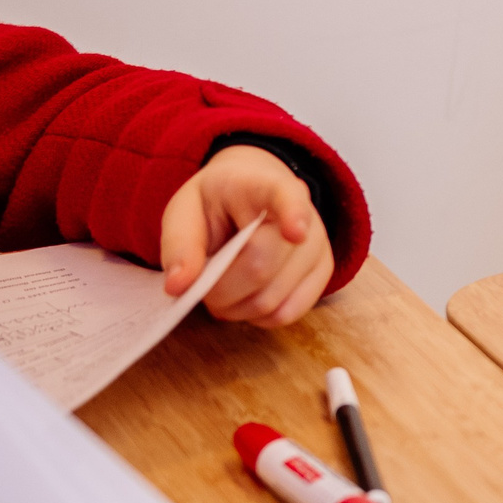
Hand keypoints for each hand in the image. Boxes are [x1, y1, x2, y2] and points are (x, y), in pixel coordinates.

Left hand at [160, 146, 335, 328]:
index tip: (295, 232)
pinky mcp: (324, 271)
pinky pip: (290, 311)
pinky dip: (259, 317)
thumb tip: (178, 286)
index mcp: (264, 185)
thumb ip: (180, 244)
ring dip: (235, 308)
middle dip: (220, 289)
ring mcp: (319, 244)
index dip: (294, 215)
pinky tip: (246, 299)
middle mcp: (306, 212)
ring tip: (222, 290)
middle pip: (261, 267)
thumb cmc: (218, 204)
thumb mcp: (185, 210)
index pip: (287, 196)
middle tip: (202, 284)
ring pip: (273, 298)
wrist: (253, 197)